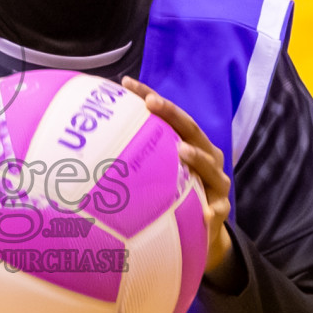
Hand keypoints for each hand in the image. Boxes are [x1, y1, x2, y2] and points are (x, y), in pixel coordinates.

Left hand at [121, 76, 234, 272]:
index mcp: (191, 143)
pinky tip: (206, 212)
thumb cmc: (175, 194)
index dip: (149, 96)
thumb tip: (93, 146)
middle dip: (172, 115)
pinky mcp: (219, 209)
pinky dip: (212, 210)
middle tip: (151, 103)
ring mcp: (216, 182)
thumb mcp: (160, 173)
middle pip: (191, 130)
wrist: (203, 228)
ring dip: (197, 157)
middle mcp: (207, 157)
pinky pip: (216, 210)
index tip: (126, 84)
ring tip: (182, 150)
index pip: (170, 116)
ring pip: (210, 166)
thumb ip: (138, 158)